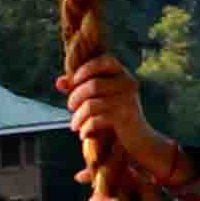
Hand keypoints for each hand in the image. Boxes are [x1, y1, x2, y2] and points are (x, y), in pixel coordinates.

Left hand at [64, 58, 172, 192]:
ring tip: (74, 125)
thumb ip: (80, 88)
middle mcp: (128, 84)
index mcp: (123, 75)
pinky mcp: (126, 117)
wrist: (140, 140)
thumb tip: (59, 82)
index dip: (86, 69)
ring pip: (92, 104)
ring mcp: (128, 100)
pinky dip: (86, 128)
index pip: (105, 61)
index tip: (74, 82)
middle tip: (70, 107)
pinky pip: (96, 120)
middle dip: (76, 97)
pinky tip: (83, 134)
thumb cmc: (117, 116)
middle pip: (93, 85)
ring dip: (78, 116)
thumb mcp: (100, 99)